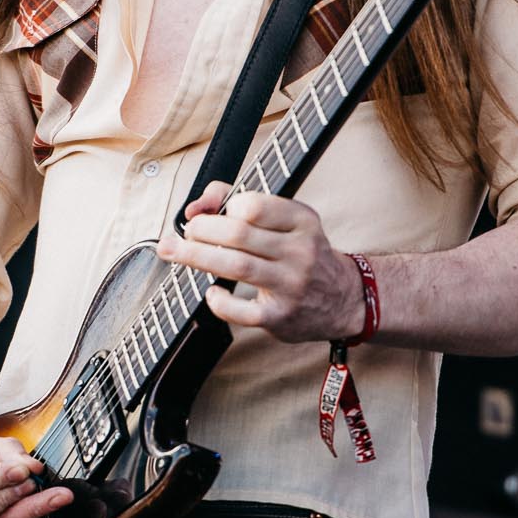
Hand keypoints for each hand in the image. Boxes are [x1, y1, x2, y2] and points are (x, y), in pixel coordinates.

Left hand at [156, 182, 367, 343]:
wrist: (343, 299)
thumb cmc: (301, 253)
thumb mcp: (286, 220)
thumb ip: (240, 200)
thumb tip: (196, 206)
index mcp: (302, 220)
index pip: (254, 205)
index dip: (224, 207)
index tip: (212, 214)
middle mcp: (300, 250)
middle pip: (239, 235)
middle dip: (201, 231)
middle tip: (185, 233)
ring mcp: (291, 285)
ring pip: (236, 267)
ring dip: (196, 257)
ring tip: (174, 251)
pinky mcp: (280, 316)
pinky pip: (242, 311)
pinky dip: (219, 302)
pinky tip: (211, 293)